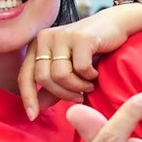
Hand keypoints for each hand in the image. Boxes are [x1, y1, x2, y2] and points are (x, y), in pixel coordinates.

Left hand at [17, 3, 141, 119]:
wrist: (116, 25)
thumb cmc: (92, 49)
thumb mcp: (69, 70)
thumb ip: (53, 88)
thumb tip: (37, 108)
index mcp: (38, 45)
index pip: (25, 75)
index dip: (28, 97)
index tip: (33, 116)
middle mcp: (45, 37)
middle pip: (43, 77)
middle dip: (62, 93)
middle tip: (79, 97)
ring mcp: (62, 35)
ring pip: (60, 75)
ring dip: (78, 86)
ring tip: (89, 85)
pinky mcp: (81, 37)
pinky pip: (80, 68)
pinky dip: (90, 77)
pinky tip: (96, 74)